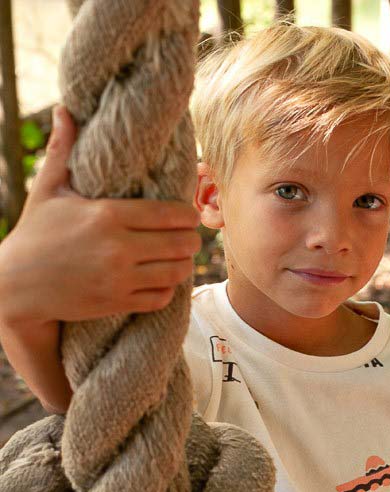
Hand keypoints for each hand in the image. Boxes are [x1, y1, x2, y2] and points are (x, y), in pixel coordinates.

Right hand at [0, 104, 201, 326]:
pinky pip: (162, 297)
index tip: (188, 215)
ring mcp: (119, 278)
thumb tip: (65, 109)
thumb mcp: (48, 190)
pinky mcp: (117, 302)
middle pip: (182, 244)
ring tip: (179, 258)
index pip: (171, 213)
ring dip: (183, 265)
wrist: (16, 285)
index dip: (188, 214)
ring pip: (177, 272)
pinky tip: (162, 280)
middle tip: (189, 237)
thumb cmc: (35, 233)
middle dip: (191, 240)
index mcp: (108, 214)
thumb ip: (63, 150)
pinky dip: (168, 289)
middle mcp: (118, 247)